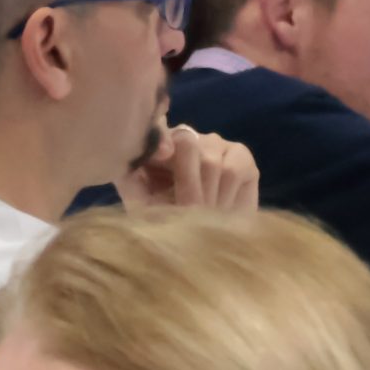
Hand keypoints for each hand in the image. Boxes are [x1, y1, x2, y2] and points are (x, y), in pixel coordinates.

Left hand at [115, 123, 257, 210]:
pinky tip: (220, 210)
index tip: (163, 156)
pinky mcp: (240, 154)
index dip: (160, 140)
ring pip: (211, 162)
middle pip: (187, 144)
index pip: (156, 130)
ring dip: (206, 196)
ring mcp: (214, 143)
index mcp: (155, 146)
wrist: (197, 239)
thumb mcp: (139, 202)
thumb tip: (129, 159)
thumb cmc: (162, 219)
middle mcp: (184, 137)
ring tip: (202, 217)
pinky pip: (233, 170)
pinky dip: (224, 195)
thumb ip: (129, 179)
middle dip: (186, 184)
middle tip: (187, 212)